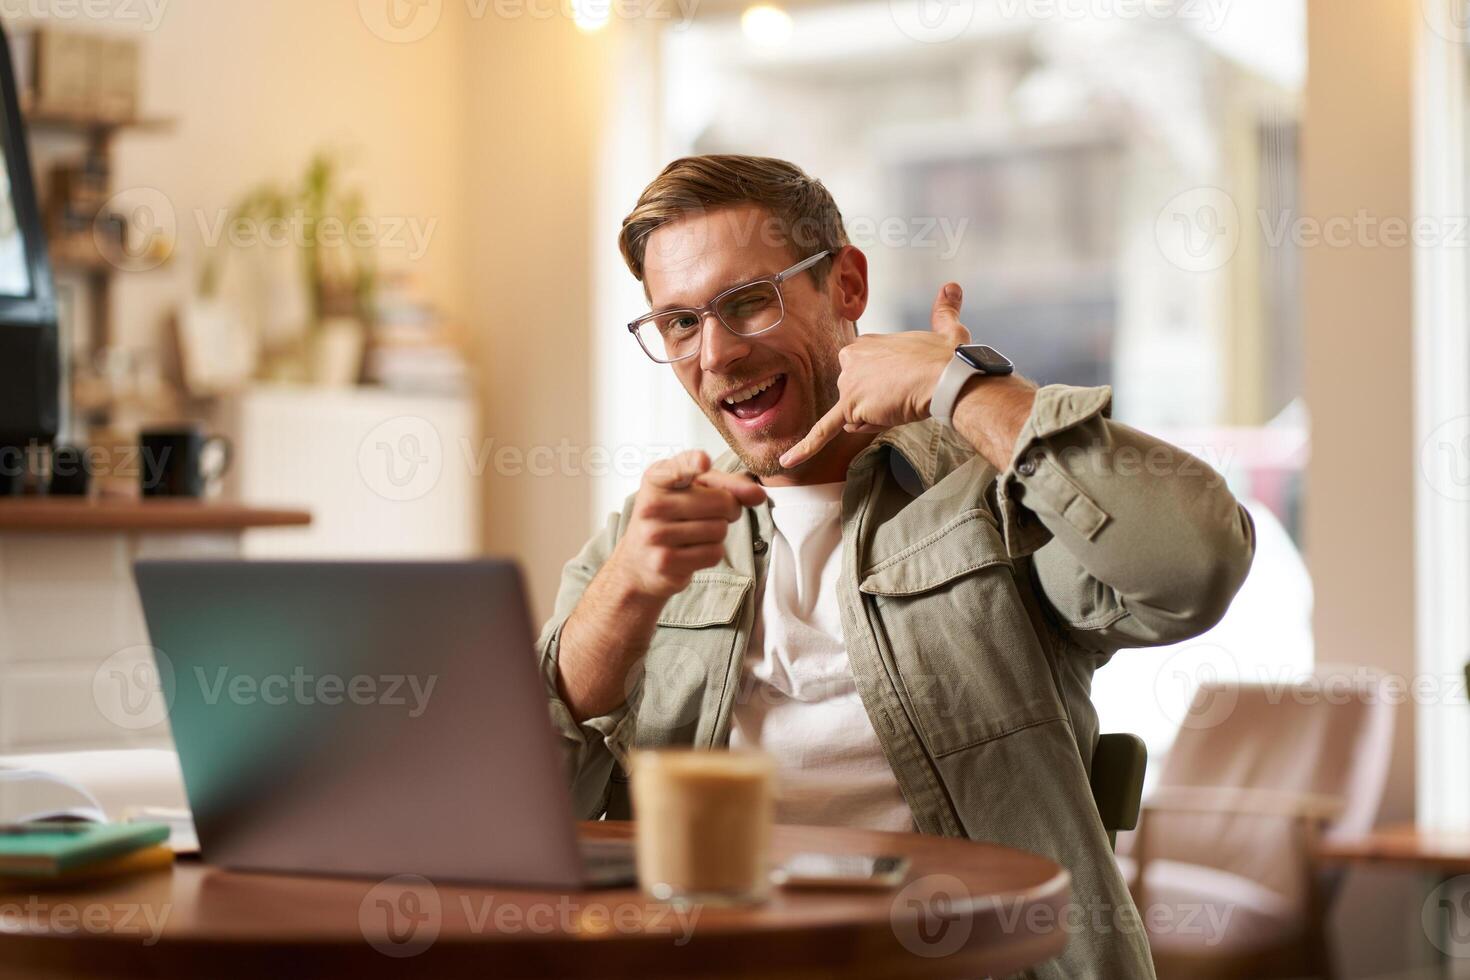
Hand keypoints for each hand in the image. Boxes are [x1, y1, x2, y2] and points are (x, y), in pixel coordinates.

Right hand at [607, 449, 766, 600]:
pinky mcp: (664, 561)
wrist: (639, 561)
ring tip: (696, 533)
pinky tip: (692, 550)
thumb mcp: (693, 490)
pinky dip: (712, 552)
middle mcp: (651, 504)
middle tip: (710, 514)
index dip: (694, 464)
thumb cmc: (672, 517)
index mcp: (656, 478)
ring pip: (720, 530)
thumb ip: (727, 485)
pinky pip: (713, 553)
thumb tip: (758, 495)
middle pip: (722, 502)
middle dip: (729, 509)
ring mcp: (655, 534)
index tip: (703, 463)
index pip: (679, 468)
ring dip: (718, 533)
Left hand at [780, 283, 969, 468]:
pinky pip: (825, 430)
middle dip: (876, 404)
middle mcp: (851, 359)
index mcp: (867, 343)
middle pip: (855, 396)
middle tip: (905, 396)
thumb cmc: (946, 360)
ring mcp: (848, 384)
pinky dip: (806, 446)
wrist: (946, 378)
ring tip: (900, 406)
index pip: (863, 376)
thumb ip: (944, 309)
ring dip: (874, 418)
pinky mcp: (850, 408)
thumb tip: (952, 288)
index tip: (905, 382)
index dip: (883, 387)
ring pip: (853, 414)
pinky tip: (789, 459)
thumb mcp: (946, 328)